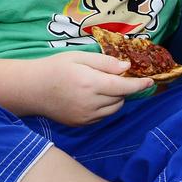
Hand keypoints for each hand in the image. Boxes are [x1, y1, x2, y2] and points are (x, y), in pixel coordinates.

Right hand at [32, 52, 154, 125]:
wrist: (30, 89)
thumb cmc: (56, 68)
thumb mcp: (80, 57)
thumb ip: (105, 62)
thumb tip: (127, 67)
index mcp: (91, 83)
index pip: (124, 87)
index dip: (139, 84)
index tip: (151, 81)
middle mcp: (90, 103)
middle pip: (121, 98)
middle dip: (125, 88)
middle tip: (118, 77)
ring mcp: (85, 116)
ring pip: (114, 108)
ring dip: (116, 98)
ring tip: (103, 86)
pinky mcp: (80, 123)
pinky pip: (103, 116)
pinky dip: (106, 107)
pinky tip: (95, 97)